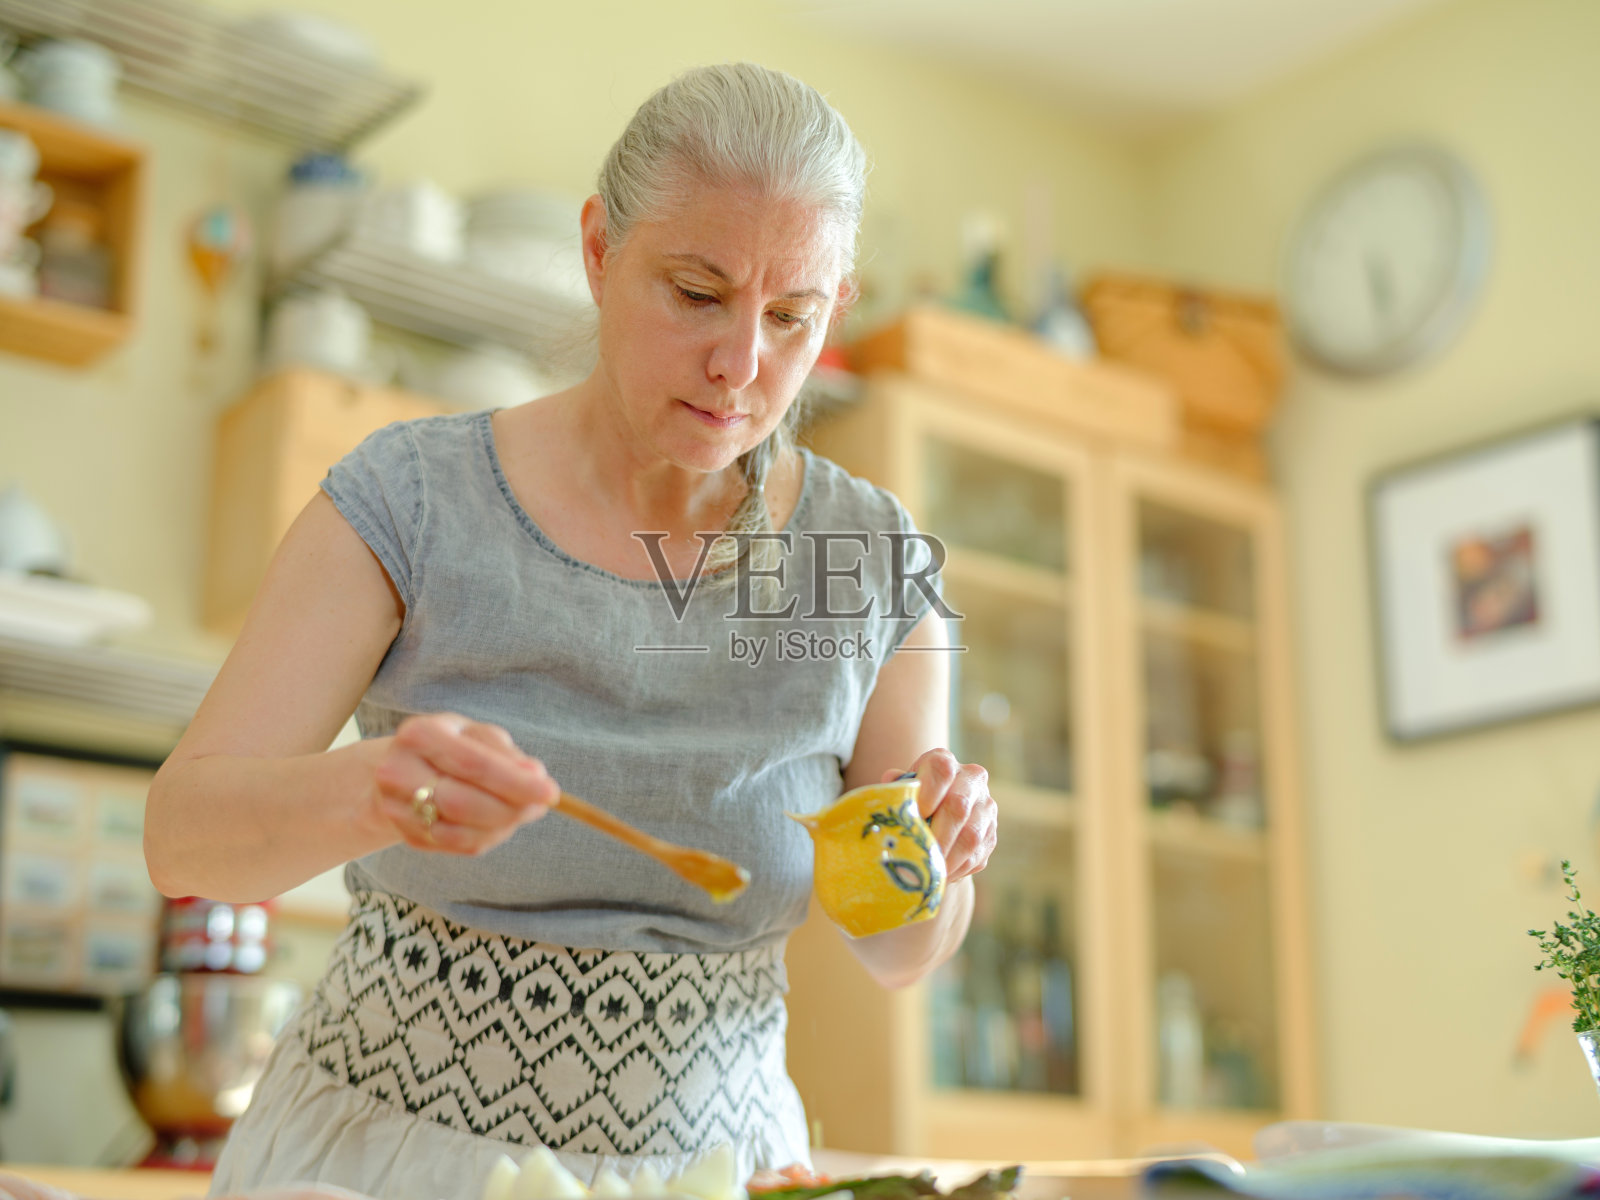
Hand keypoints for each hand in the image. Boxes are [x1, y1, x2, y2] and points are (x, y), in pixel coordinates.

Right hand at [368, 713, 557, 854]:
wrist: (400, 767)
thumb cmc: (449, 746)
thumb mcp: (474, 733)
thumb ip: (505, 753)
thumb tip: (536, 775)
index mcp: (420, 735)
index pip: (474, 764)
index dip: (516, 782)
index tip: (551, 792)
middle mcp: (398, 772)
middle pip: (463, 803)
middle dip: (512, 808)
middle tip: (542, 805)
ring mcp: (397, 808)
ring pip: (461, 832)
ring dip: (503, 826)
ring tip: (524, 812)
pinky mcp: (406, 835)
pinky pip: (457, 845)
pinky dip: (489, 837)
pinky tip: (502, 823)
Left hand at [883, 748, 995, 882]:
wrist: (937, 820)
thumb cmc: (910, 803)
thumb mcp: (900, 793)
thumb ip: (895, 790)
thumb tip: (891, 782)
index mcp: (944, 762)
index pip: (941, 769)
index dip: (927, 793)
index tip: (916, 815)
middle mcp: (971, 779)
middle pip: (958, 805)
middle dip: (936, 835)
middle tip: (920, 854)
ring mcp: (985, 807)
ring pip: (971, 835)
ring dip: (947, 857)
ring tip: (928, 871)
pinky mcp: (991, 834)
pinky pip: (976, 855)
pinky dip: (956, 869)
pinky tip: (940, 875)